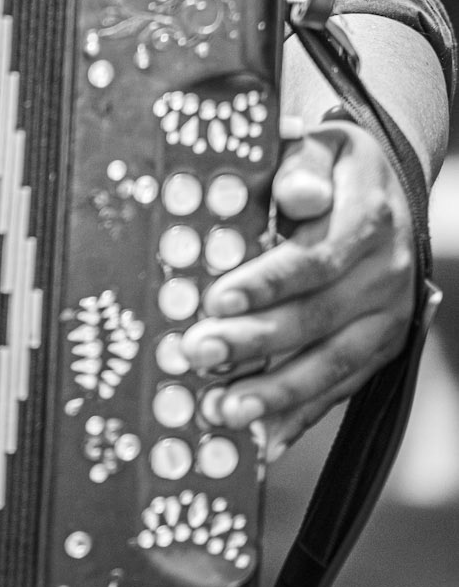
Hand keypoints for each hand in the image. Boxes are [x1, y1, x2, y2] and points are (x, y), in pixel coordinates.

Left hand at [181, 119, 416, 457]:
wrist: (385, 190)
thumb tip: (298, 193)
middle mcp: (387, 275)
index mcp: (369, 219)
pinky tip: (260, 441)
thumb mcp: (321, 145)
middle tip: (197, 354)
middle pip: (318, 317)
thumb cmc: (331, 167)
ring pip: (332, 364)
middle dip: (255, 343)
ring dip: (275, 392)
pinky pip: (340, 390)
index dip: (267, 283)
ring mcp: (388, 318)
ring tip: (222, 410)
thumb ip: (302, 163)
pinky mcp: (381, 350)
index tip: (216, 300)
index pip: (317, 258)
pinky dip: (299, 417)